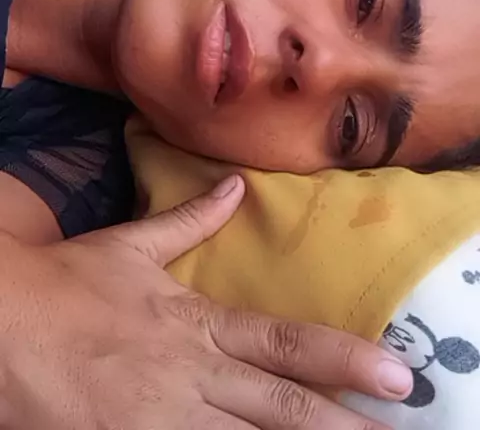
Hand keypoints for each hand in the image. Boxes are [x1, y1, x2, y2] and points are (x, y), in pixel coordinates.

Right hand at [0, 176, 410, 428]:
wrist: (3, 324)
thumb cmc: (68, 285)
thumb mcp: (132, 246)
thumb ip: (192, 219)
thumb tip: (237, 184)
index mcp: (197, 323)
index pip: (285, 343)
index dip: (344, 358)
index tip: (394, 373)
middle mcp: (192, 375)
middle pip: (281, 409)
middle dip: (343, 426)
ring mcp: (165, 421)